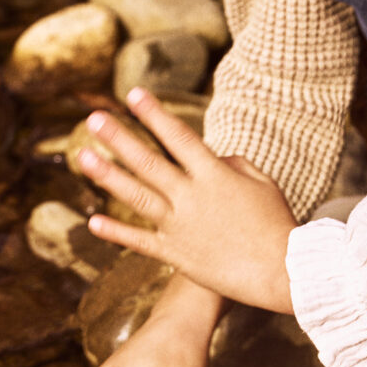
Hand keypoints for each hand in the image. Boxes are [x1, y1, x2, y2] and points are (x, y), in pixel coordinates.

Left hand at [76, 89, 297, 313]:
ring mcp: (180, 226)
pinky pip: (140, 241)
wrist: (282, 272)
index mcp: (214, 175)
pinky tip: (93, 221)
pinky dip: (116, 232)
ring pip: (137, 196)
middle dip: (119, 138)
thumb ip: (233, 164)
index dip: (153, 113)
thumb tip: (212, 157)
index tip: (132, 93)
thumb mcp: (262, 183)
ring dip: (108, 176)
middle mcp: (191, 197)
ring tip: (84, 157)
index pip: (178, 136)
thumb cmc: (277, 224)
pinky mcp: (176, 255)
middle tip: (94, 119)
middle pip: (148, 162)